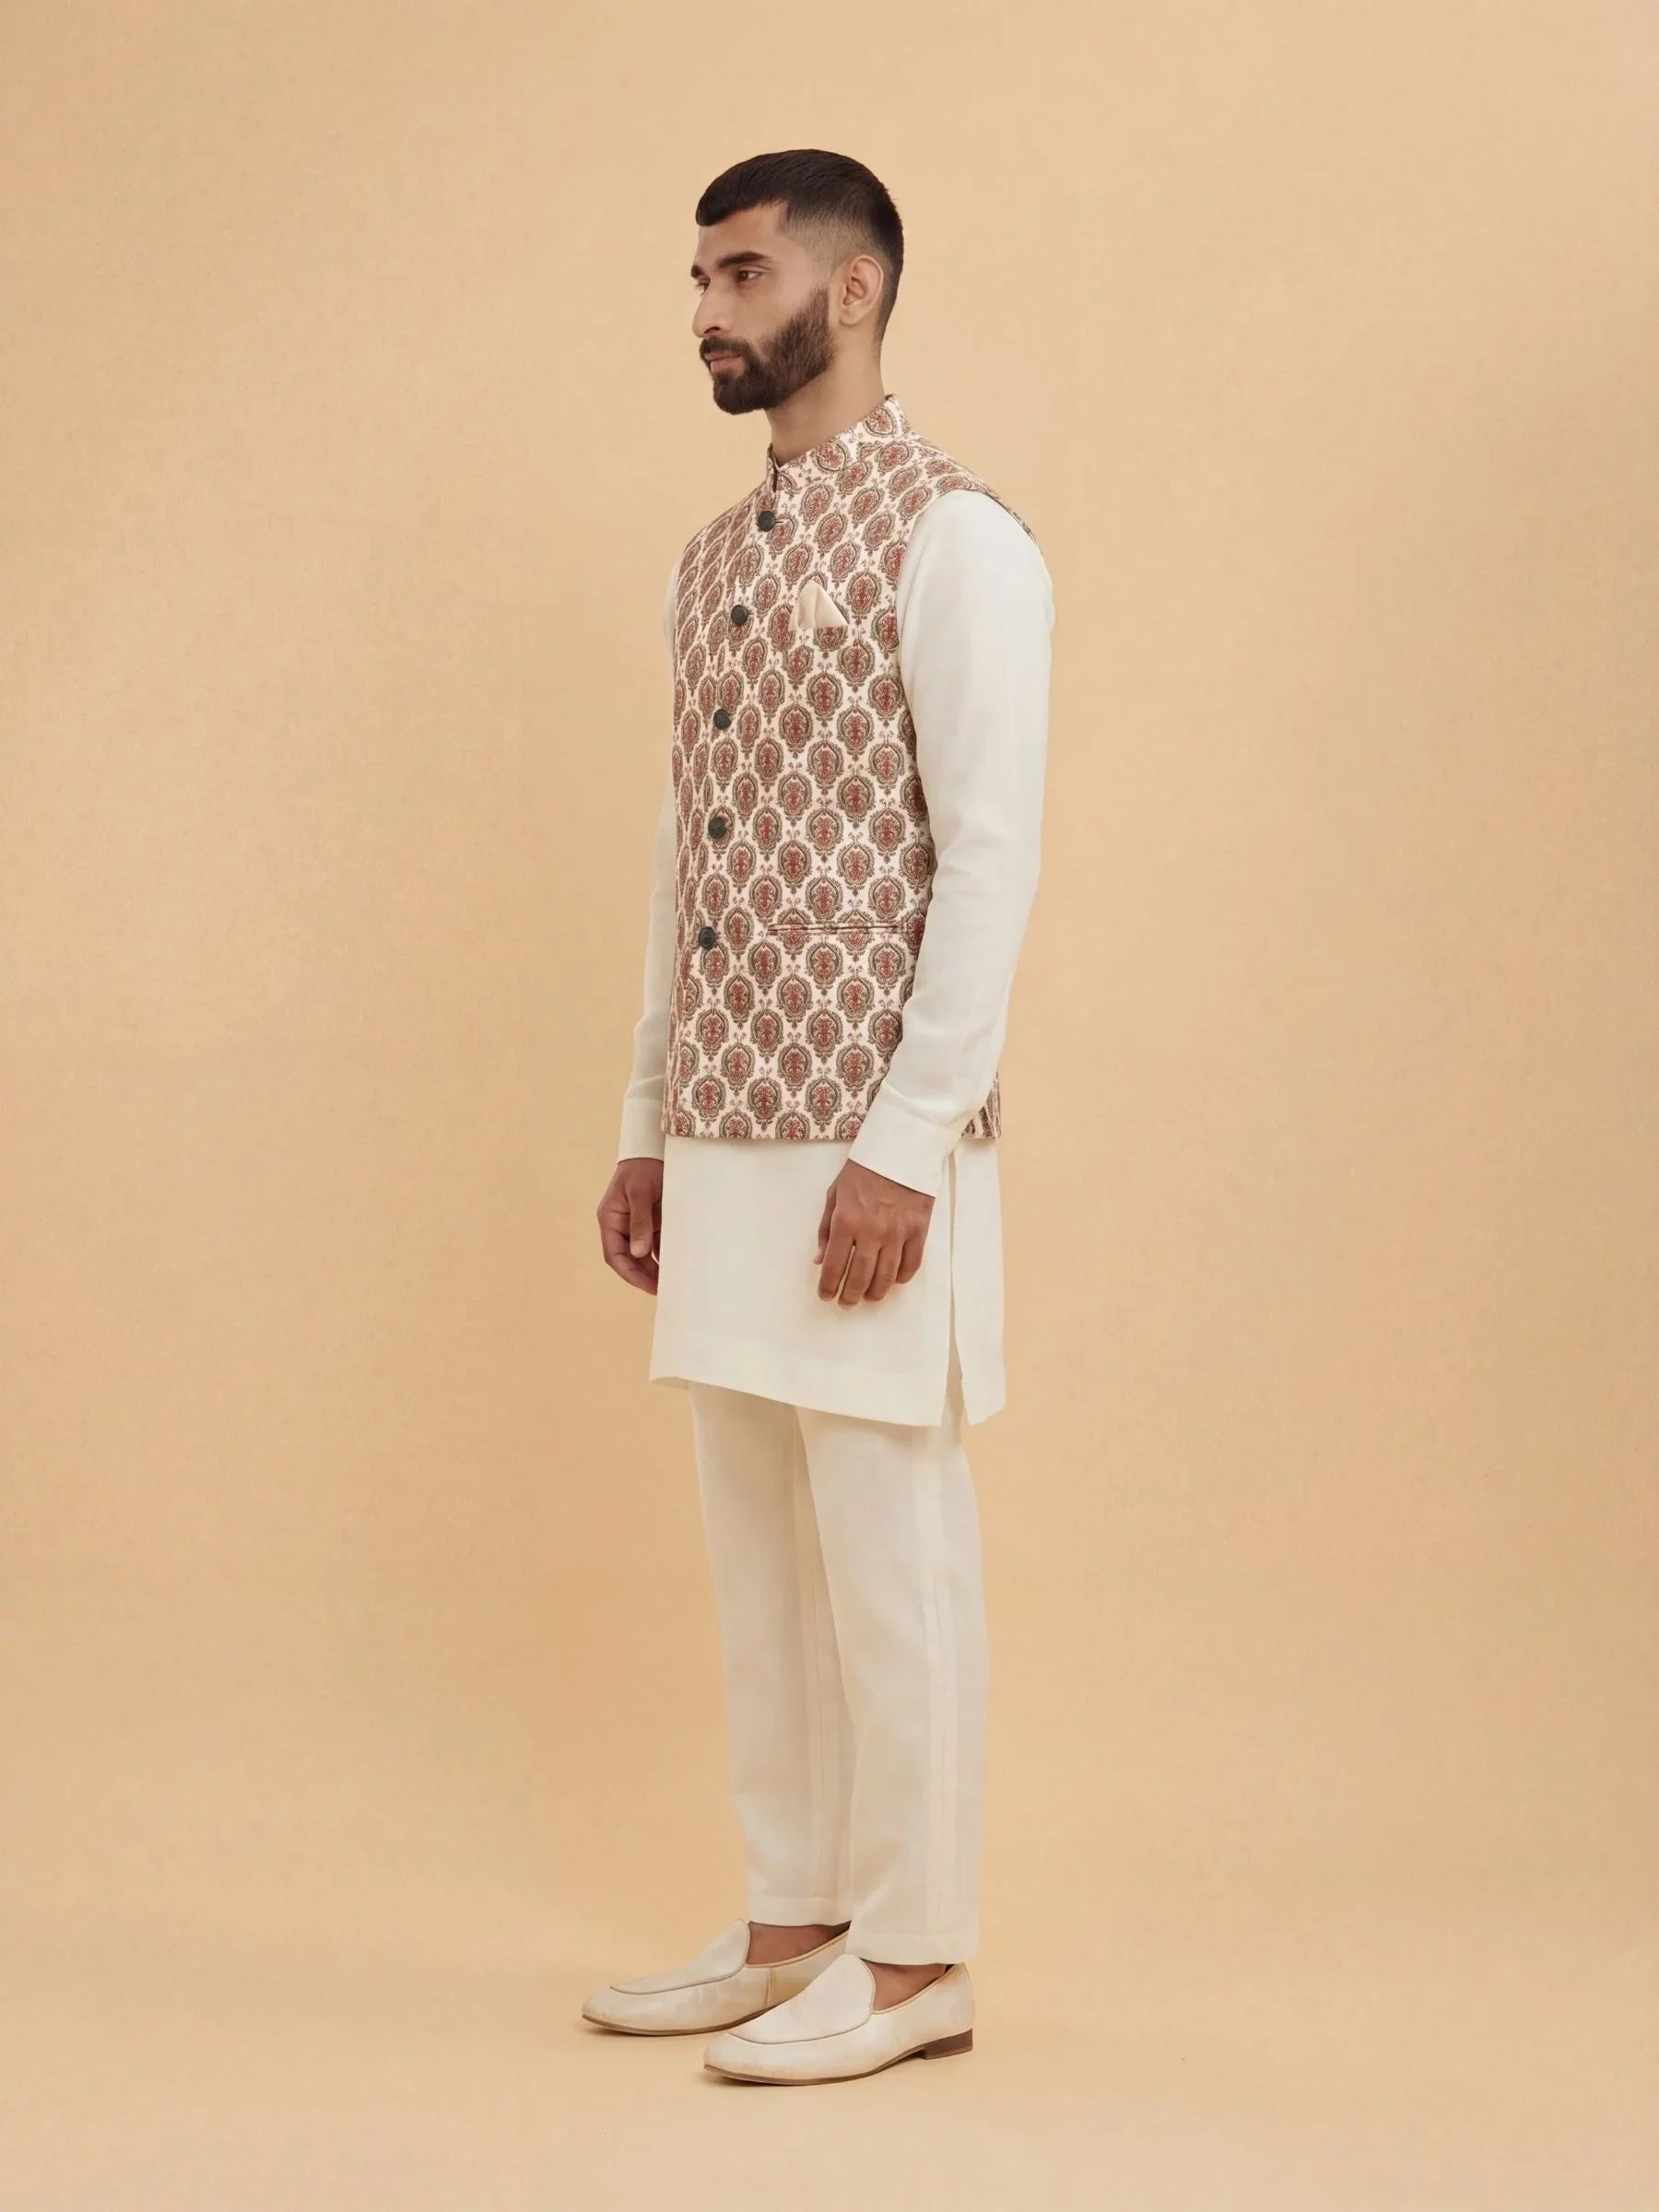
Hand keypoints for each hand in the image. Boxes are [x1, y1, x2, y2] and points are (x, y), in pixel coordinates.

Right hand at [598, 1155, 663, 1293]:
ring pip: (644, 1255)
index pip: (614, 1254)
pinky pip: (658, 1244)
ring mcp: (637, 1225)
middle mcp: (621, 1226)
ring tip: (673, 1281)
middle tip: (664, 1289)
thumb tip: (639, 1252)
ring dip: (656, 1269)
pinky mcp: (653, 1222)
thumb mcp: (640, 1193)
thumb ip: (640, 1222)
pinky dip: (665, 1255)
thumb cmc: (643, 1168)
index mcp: (610, 1219)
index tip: (647, 1285)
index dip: (629, 1273)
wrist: (656, 1150)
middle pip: (629, 1259)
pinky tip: (679, 1264)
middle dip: (644, 1275)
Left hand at [814, 1158, 933, 1305]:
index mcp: (846, 1222)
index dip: (828, 1286)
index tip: (826, 1296)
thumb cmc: (863, 1171)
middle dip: (850, 1295)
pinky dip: (901, 1278)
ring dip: (875, 1292)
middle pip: (860, 1277)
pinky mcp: (918, 1231)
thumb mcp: (834, 1195)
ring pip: (886, 1276)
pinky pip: (911, 1265)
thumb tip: (819, 1260)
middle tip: (846, 1302)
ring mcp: (897, 1234)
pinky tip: (893, 1281)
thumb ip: (825, 1229)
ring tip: (868, 1297)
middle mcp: (871, 1232)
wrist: (900, 1151)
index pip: (833, 1266)